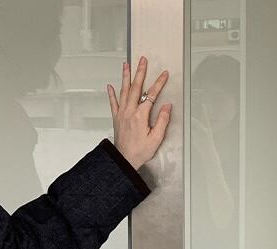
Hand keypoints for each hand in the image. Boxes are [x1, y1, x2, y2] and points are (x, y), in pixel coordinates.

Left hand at [106, 55, 171, 170]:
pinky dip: (111, 94)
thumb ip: (162, 120)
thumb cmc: (139, 151)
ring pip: (123, 92)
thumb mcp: (156, 138)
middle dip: (140, 72)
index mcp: (140, 116)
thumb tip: (166, 106)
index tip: (164, 74)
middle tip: (142, 60)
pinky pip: (113, 103)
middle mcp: (129, 113)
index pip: (151, 95)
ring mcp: (121, 115)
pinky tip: (110, 86)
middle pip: (135, 88)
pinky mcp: (116, 119)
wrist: (124, 160)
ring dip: (125, 77)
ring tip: (126, 65)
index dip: (159, 83)